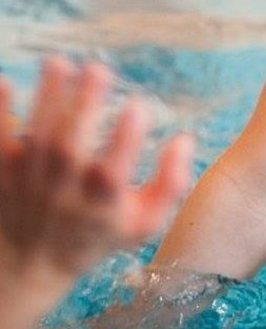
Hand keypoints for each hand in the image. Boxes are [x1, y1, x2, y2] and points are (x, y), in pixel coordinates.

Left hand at [0, 57, 193, 328]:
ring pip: (37, 137)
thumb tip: (184, 140)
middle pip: (70, 147)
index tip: (137, 105)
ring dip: (46, 98)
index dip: (125, 139)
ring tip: (58, 62)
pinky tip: (5, 81)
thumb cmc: (96, 236)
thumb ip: (172, 184)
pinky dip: (0, 112)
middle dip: (84, 106)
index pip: (112, 171)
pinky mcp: (2, 173)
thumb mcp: (144, 223)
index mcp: (101, 203)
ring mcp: (28, 182)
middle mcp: (62, 192)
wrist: (29, 267)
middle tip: (98, 68)